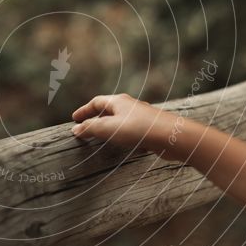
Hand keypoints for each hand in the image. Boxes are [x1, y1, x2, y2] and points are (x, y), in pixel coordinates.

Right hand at [71, 94, 187, 160]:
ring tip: (101, 137)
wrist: (171, 136)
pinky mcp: (149, 128)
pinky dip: (121, 135)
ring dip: (108, 127)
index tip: (74, 119)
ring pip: (120, 120)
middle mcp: (130, 106)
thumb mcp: (108, 129)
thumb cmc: (139, 129)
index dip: (84, 111)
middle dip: (96, 118)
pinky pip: (130, 130)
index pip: (96, 102)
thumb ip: (90, 128)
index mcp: (118, 101)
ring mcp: (141, 117)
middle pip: (108, 109)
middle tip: (85, 127)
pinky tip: (122, 144)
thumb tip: (75, 129)